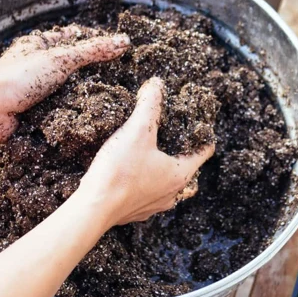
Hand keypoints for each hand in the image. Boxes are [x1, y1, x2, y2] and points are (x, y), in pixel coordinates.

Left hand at [0, 25, 129, 140]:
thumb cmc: (19, 77)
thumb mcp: (61, 59)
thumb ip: (93, 51)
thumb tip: (124, 42)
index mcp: (39, 45)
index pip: (72, 37)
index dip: (94, 40)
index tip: (118, 48)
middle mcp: (37, 66)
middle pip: (71, 65)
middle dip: (92, 71)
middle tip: (119, 76)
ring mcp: (36, 90)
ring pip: (66, 90)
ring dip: (83, 95)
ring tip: (110, 99)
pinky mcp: (36, 112)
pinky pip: (59, 111)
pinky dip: (73, 114)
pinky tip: (92, 118)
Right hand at [77, 77, 214, 226]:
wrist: (93, 208)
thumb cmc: (120, 170)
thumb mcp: (136, 130)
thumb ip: (149, 104)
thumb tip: (157, 83)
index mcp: (180, 173)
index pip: (203, 152)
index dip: (204, 136)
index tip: (200, 125)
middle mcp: (172, 193)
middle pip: (188, 172)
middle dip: (184, 155)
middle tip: (177, 139)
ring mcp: (155, 206)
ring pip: (170, 188)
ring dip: (166, 172)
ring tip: (156, 157)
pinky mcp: (136, 213)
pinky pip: (149, 197)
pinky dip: (147, 185)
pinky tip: (134, 177)